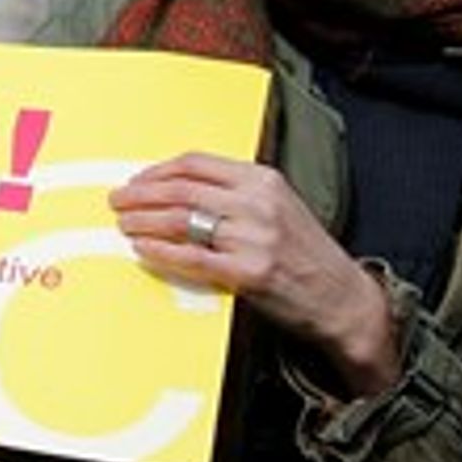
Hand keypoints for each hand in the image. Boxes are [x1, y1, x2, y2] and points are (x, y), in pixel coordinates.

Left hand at [110, 152, 398, 395]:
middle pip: (181, 190)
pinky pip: (191, 258)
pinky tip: (143, 249)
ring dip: (143, 221)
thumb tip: (177, 188)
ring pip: (181, 221)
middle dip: (141, 194)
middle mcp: (258, 204)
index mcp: (263, 180)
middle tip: (118, 201)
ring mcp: (254, 238)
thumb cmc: (306, 253)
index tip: (137, 179)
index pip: (197, 163)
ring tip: (124, 224)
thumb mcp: (278, 206)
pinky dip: (161, 252)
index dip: (158, 171)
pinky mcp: (250, 272)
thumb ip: (235, 193)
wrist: (343, 298)